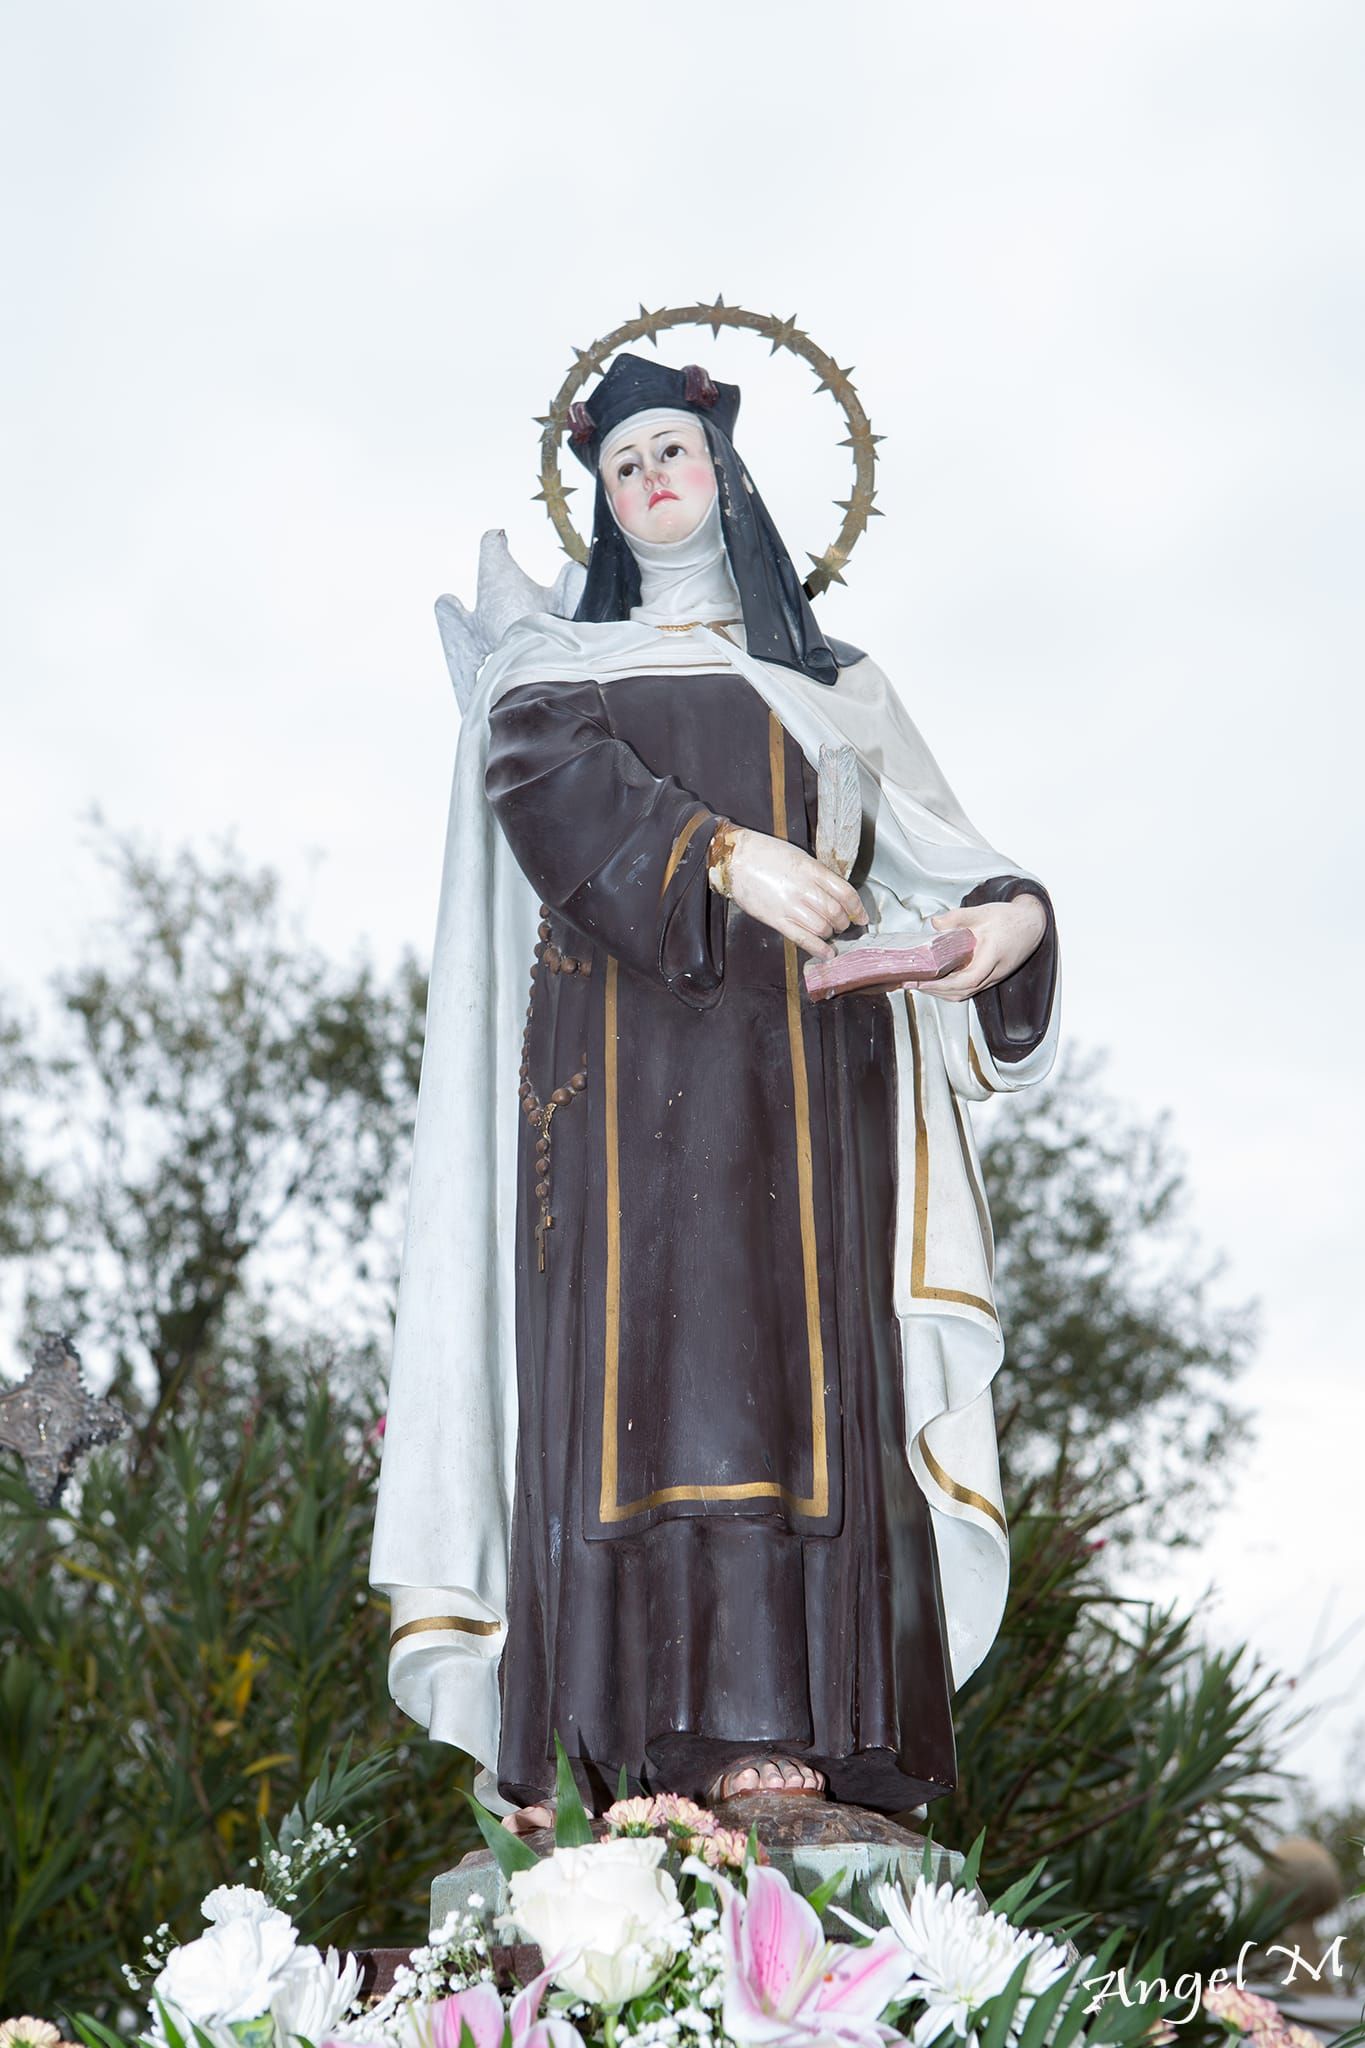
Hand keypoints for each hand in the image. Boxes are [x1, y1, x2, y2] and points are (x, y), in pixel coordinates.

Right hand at [725, 828, 867, 960]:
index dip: (858, 908)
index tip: (862, 916)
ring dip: (830, 933)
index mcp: (811, 869)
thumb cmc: (764, 854)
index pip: (845, 893)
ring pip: (822, 928)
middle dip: (843, 922)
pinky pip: (803, 938)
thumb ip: (817, 874)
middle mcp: (804, 888)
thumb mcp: (798, 856)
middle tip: (843, 924)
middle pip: (836, 912)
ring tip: (829, 933)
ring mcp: (790, 905)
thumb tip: (832, 892)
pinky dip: (818, 948)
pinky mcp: (776, 919)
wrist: (734, 859)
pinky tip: (826, 953)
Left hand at [912, 895, 1046, 1000]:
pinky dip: (952, 989)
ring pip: (965, 994)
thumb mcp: (982, 912)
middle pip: (963, 992)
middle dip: (935, 992)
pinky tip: (938, 981)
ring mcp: (994, 978)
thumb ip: (957, 917)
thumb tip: (934, 923)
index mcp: (992, 956)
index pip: (967, 980)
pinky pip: (970, 989)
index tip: (923, 982)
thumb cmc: (1010, 919)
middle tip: (911, 984)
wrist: (1033, 924)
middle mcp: (994, 972)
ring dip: (942, 993)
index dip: (943, 984)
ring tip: (920, 984)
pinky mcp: (992, 978)